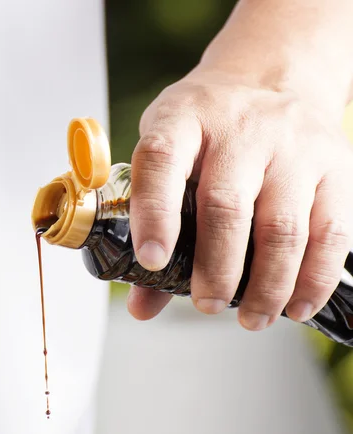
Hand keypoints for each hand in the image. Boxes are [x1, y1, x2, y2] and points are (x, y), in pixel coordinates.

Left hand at [127, 68, 352, 330]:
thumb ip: (152, 226)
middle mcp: (239, 129)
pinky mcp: (335, 165)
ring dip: (267, 285)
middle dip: (216, 268)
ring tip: (251, 318)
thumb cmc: (207, 126)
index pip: (162, 161)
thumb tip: (142, 305)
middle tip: (206, 303)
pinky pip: (333, 231)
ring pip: (282, 226)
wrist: (273, 74)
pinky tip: (297, 307)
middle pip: (226, 206)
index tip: (152, 262)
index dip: (154, 214)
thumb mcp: (166, 152)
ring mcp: (293, 146)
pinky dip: (315, 278)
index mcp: (182, 120)